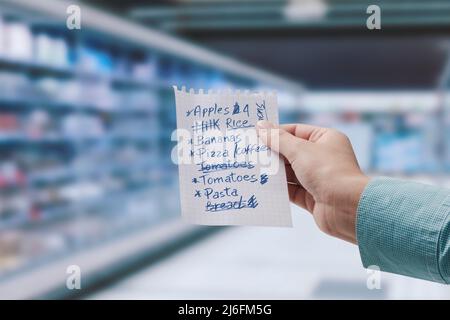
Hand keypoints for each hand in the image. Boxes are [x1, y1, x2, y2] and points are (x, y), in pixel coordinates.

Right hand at [256, 121, 368, 243]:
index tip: (255, 135)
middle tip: (250, 153)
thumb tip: (261, 126)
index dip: (276, 133)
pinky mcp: (313, 197)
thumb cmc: (328, 172)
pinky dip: (279, 189)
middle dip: (272, 154)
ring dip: (273, 172)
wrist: (347, 208)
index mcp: (326, 139)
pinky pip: (292, 190)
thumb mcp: (300, 150)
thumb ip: (278, 139)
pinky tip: (263, 186)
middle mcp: (323, 157)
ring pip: (290, 172)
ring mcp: (318, 178)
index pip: (296, 131)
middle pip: (291, 152)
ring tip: (252, 169)